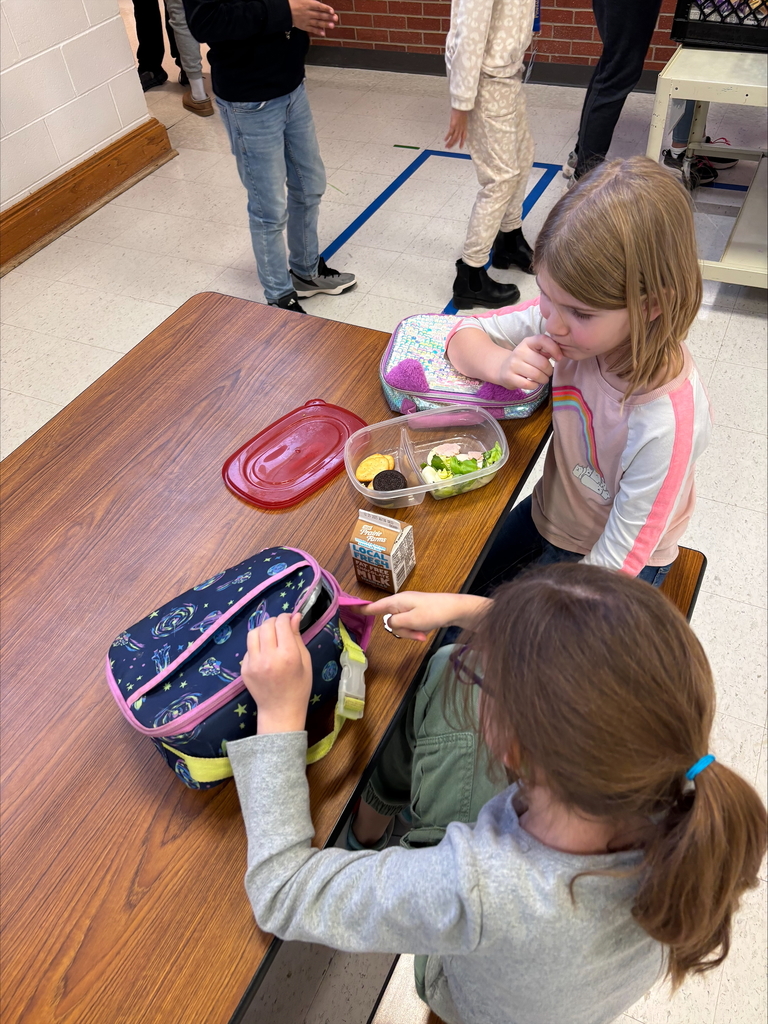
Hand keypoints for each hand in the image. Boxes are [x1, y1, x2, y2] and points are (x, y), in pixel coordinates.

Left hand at [241, 613, 312, 733]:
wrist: (280, 711)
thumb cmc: (299, 687)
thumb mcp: (305, 661)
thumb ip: (297, 637)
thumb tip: (294, 616)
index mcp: (287, 655)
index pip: (281, 623)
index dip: (286, 617)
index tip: (289, 620)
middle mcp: (268, 657)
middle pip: (266, 625)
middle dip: (274, 622)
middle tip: (280, 629)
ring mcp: (253, 663)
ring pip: (253, 633)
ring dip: (262, 631)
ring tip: (270, 638)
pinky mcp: (244, 669)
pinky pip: (249, 648)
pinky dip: (256, 645)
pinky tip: (264, 654)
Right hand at [288, 0, 337, 35]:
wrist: (284, 11)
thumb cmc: (295, 2)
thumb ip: (312, 1)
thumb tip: (318, 3)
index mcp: (308, 4)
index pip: (318, 6)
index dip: (326, 8)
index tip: (332, 11)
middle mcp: (308, 12)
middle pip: (319, 15)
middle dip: (328, 17)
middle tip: (336, 18)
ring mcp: (306, 20)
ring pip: (317, 22)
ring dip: (325, 24)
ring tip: (332, 26)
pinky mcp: (304, 26)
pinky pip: (311, 29)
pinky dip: (317, 31)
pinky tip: (323, 33)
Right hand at [361, 591, 490, 640]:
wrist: (455, 609)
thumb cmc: (433, 612)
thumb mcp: (411, 620)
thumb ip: (395, 622)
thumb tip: (388, 623)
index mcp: (396, 601)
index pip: (374, 606)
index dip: (361, 609)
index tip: (347, 608)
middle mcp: (400, 603)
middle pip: (390, 622)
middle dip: (403, 631)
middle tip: (418, 632)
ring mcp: (408, 608)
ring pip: (401, 626)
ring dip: (412, 632)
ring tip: (424, 632)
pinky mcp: (416, 613)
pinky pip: (409, 625)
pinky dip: (417, 630)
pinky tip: (426, 631)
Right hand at [444, 108, 467, 148]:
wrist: (461, 105)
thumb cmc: (461, 109)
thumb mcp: (463, 117)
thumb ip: (461, 122)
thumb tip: (457, 123)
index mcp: (464, 126)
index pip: (464, 136)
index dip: (462, 142)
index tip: (460, 147)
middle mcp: (461, 128)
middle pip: (457, 138)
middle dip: (453, 144)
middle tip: (449, 148)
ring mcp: (458, 127)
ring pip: (454, 138)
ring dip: (450, 143)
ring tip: (447, 146)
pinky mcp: (453, 125)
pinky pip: (450, 133)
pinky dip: (447, 137)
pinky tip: (445, 140)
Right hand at [500, 334, 562, 389]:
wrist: (503, 368)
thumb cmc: (524, 360)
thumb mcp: (534, 351)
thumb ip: (546, 350)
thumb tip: (559, 354)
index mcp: (528, 342)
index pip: (543, 340)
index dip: (554, 349)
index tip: (559, 358)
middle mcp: (519, 351)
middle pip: (542, 364)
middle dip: (549, 371)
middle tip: (548, 373)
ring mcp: (513, 364)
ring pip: (536, 375)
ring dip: (543, 380)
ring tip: (542, 379)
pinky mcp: (509, 377)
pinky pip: (528, 384)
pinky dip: (534, 386)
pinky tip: (534, 383)